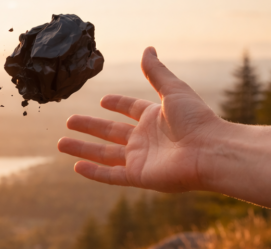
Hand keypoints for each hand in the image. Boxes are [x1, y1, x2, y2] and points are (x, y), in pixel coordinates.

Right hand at [58, 47, 224, 192]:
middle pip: (110, 132)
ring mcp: (140, 159)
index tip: (103, 100)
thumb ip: (156, 72)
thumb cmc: (196, 119)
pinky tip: (77, 167)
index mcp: (154, 119)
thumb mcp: (173, 90)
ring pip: (104, 154)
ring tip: (60, 143)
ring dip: (82, 149)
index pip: (130, 109)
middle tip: (69, 120)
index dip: (117, 104)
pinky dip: (94, 172)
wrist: (209, 151)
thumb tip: (147, 49)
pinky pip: (111, 175)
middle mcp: (144, 139)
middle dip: (90, 127)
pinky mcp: (138, 176)